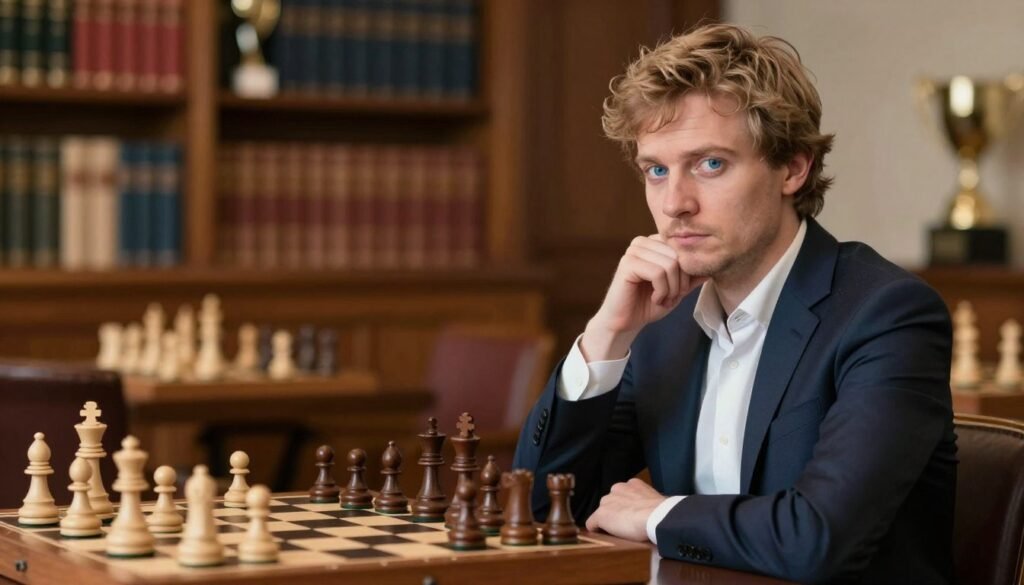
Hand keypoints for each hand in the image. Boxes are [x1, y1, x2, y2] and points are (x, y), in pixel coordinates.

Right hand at [582, 235, 705, 359]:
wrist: (626, 322)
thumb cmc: (649, 304)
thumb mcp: (677, 289)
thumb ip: (692, 276)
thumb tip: (714, 266)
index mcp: (654, 243)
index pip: (684, 250)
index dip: (686, 274)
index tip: (677, 292)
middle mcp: (642, 242)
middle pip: (678, 257)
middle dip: (680, 283)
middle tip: (669, 298)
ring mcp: (633, 251)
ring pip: (670, 264)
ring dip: (671, 289)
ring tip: (662, 299)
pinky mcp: (627, 263)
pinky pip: (658, 273)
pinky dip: (661, 291)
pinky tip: (654, 299)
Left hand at [584, 478, 666, 542]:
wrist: (656, 517)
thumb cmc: (661, 513)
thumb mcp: (654, 501)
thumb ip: (646, 502)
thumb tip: (649, 511)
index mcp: (632, 484)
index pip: (623, 495)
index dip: (626, 507)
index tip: (632, 516)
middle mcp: (617, 488)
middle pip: (611, 503)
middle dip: (616, 512)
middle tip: (626, 525)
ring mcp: (607, 501)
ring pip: (602, 512)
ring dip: (608, 520)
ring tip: (618, 532)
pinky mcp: (600, 515)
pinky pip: (592, 524)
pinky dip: (596, 530)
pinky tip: (603, 535)